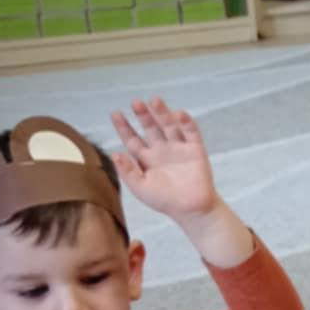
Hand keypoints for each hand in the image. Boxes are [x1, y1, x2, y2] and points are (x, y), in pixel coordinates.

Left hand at [111, 98, 219, 221]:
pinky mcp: (195, 150)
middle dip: (143, 115)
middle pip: (150, 127)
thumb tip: (114, 153)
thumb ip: (127, 171)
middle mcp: (162, 150)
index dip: (124, 127)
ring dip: (162, 113)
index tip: (115, 113)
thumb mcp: (140, 188)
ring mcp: (179, 148)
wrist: (191, 209)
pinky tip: (179, 114)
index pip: (133, 139)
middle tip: (135, 103)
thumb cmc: (165, 201)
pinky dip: (186, 122)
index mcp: (147, 159)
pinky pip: (191, 132)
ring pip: (169, 126)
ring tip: (155, 100)